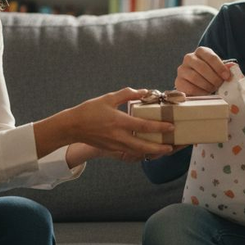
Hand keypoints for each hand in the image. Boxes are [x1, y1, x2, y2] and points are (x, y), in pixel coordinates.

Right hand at [60, 88, 174, 157]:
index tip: (171, 126)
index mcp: (119, 121)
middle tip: (172, 147)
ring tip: (164, 150)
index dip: (159, 127)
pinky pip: (130, 153)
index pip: (144, 126)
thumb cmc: (89, 110)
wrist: (72, 126)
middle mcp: (119, 136)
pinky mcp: (112, 149)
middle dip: (159, 148)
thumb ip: (127, 94)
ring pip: (138, 152)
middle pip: (143, 146)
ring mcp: (115, 145)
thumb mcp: (108, 98)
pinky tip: (148, 149)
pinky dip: (141, 152)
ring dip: (152, 152)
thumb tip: (144, 91)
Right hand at [175, 47, 230, 95]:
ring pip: (195, 77)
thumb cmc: (211, 74)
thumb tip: (232, 72)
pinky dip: (200, 92)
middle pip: (202, 67)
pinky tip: (205, 93)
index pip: (211, 57)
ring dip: (207, 85)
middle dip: (213, 78)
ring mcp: (182, 69)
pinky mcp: (178, 81)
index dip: (220, 68)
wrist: (197, 82)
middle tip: (219, 85)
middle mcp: (189, 58)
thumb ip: (225, 69)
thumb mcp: (218, 68)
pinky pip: (189, 88)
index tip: (227, 77)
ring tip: (213, 89)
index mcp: (201, 51)